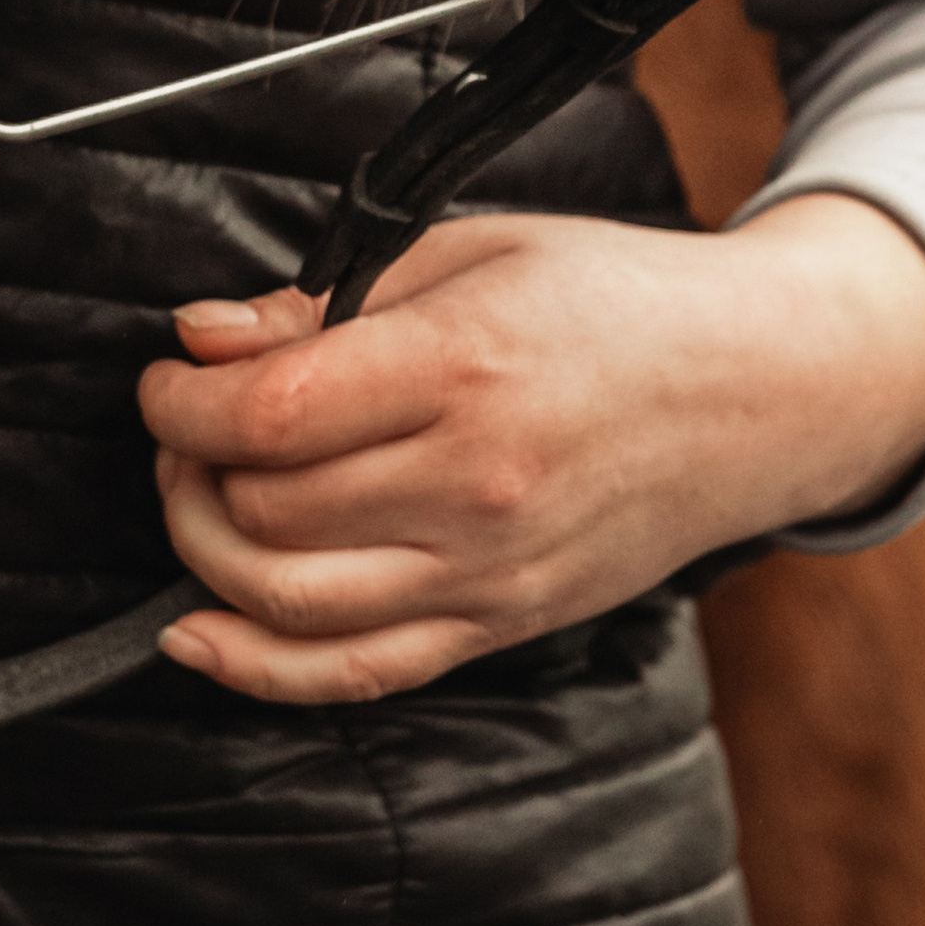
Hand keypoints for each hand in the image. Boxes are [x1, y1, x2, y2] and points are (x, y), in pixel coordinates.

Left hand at [139, 194, 924, 703]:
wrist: (754, 389)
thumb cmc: (613, 300)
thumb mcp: (470, 250)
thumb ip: (331, 300)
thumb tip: (207, 336)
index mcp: (463, 368)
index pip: (271, 415)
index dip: (183, 401)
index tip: (170, 375)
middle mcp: (475, 485)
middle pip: (265, 510)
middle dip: (187, 466)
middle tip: (187, 422)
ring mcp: (490, 572)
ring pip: (290, 603)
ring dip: (206, 553)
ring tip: (202, 493)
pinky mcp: (502, 626)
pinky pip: (357, 675)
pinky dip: (258, 669)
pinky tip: (199, 635)